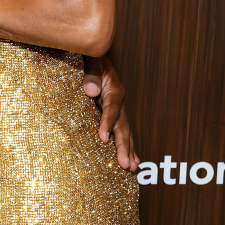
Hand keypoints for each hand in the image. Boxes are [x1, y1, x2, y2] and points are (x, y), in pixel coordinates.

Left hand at [83, 56, 138, 171]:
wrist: (97, 56)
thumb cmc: (92, 57)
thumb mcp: (91, 59)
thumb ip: (92, 72)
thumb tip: (91, 91)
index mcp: (114, 89)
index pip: (112, 108)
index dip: (107, 123)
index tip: (102, 138)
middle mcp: (120, 101)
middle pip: (123, 126)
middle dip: (124, 146)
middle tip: (125, 165)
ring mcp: (119, 108)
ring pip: (126, 132)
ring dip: (128, 150)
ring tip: (131, 168)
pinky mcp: (115, 113)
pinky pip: (123, 131)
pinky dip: (128, 146)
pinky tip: (133, 161)